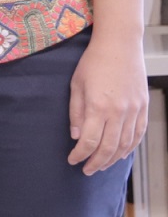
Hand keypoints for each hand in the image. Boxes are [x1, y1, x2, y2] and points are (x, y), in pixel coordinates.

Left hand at [69, 34, 147, 175]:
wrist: (120, 45)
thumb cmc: (93, 62)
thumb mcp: (76, 85)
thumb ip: (76, 112)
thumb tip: (76, 136)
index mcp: (98, 106)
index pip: (88, 141)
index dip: (80, 155)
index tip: (72, 160)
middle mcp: (118, 112)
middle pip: (108, 147)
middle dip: (96, 162)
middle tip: (87, 170)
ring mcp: (134, 110)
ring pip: (125, 144)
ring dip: (113, 158)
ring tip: (102, 165)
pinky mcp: (143, 107)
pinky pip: (138, 134)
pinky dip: (130, 147)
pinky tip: (121, 154)